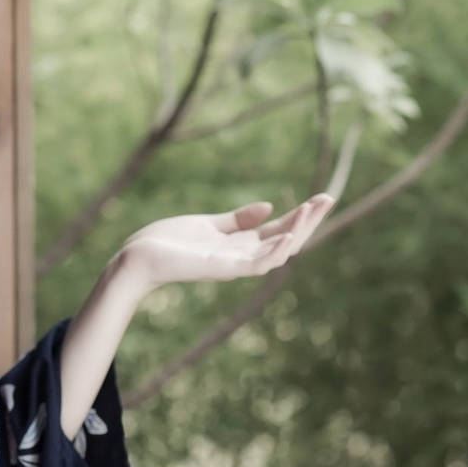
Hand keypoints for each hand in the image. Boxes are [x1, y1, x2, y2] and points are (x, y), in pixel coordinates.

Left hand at [117, 193, 335, 291]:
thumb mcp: (208, 225)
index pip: (279, 231)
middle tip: (330, 198)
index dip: (301, 216)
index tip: (321, 198)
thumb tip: (269, 207)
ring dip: (297, 232)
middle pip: (286, 241)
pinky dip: (275, 251)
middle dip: (309, 221)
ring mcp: (234, 265)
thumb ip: (237, 219)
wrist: (137, 259)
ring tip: (313, 209)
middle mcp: (242, 257)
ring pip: (278, 253)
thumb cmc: (167, 243)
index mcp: (239, 245)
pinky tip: (288, 235)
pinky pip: (257, 263)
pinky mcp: (222, 269)